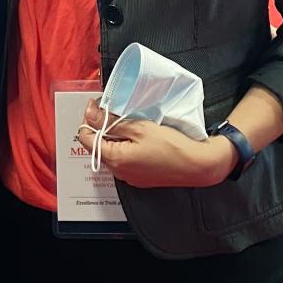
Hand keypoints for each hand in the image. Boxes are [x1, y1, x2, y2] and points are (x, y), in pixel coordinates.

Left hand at [76, 100, 235, 189]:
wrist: (197, 165)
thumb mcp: (139, 127)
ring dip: (115, 136)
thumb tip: (89, 113)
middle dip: (102, 127)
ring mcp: (130, 177)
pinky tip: (138, 136)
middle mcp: (119, 172)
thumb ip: (111, 121)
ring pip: (112, 152)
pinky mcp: (140, 177)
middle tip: (114, 110)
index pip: (86, 138)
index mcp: (115, 160)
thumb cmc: (171, 146)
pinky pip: (125, 159)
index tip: (97, 105)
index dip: (89, 119)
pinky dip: (126, 146)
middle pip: (98, 145)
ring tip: (128, 121)